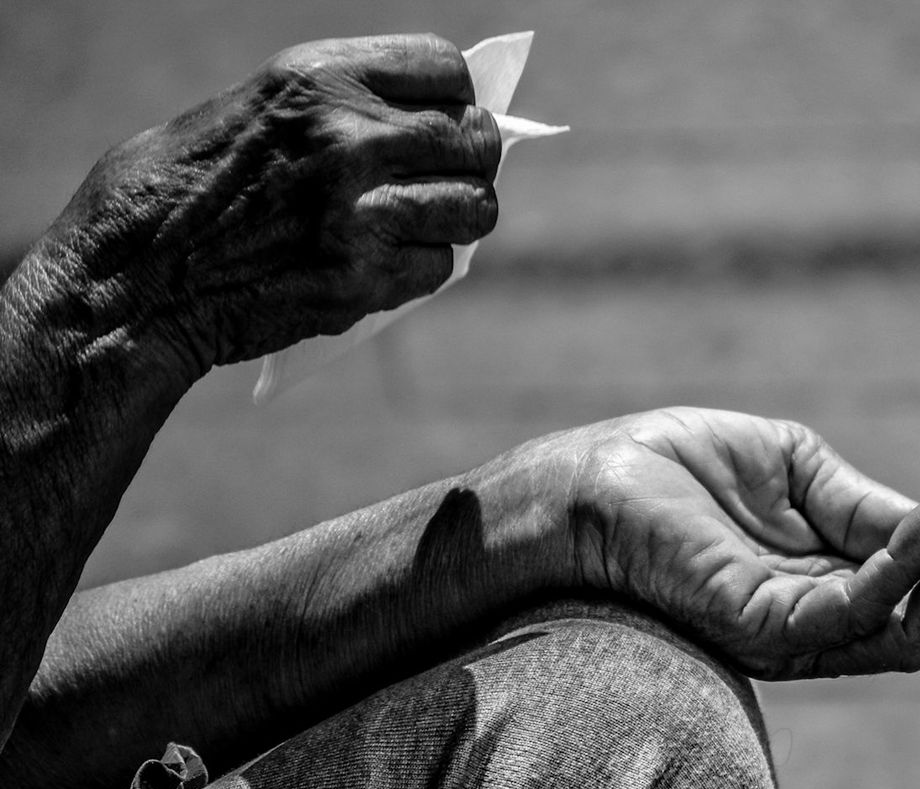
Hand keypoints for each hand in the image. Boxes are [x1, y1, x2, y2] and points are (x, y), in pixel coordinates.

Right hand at [50, 34, 499, 371]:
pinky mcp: (361, 279)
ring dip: (456, 222)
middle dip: (470, 165)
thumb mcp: (256, 110)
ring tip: (419, 227)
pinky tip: (382, 266)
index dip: (455, 101)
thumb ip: (340, 109)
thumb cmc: (186, 191)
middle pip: (476, 141)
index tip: (442, 125)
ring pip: (474, 210)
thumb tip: (425, 127)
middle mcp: (348, 137)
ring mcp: (359, 212)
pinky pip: (439, 267)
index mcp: (318, 78)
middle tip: (444, 184)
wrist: (135, 279)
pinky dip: (421, 270)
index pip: (446, 70)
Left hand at [562, 407, 919, 678]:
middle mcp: (815, 619)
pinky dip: (905, 566)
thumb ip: (861, 504)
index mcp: (824, 580)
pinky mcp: (761, 626)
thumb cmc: (677, 467)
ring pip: (908, 637)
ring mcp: (789, 631)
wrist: (595, 478)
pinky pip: (855, 612)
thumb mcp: (794, 467)